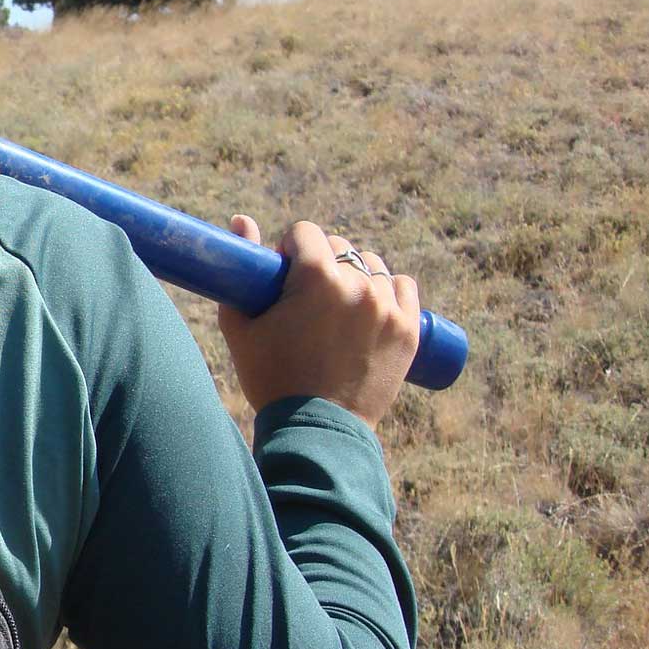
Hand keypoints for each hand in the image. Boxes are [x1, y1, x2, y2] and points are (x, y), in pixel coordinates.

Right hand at [216, 217, 421, 431]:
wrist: (316, 429)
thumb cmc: (270, 376)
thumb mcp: (242, 324)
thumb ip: (240, 269)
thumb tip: (240, 219)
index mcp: (315, 276)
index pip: (306, 232)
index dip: (291, 248)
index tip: (284, 271)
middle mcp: (356, 284)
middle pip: (339, 246)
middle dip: (321, 261)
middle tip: (307, 294)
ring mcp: (387, 307)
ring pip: (371, 265)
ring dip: (354, 274)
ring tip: (339, 303)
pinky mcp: (407, 329)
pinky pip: (403, 287)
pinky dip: (388, 290)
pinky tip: (370, 305)